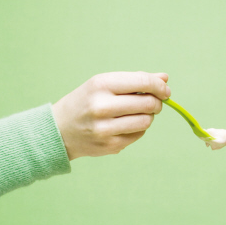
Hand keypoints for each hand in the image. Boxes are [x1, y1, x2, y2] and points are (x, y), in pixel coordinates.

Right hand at [52, 71, 170, 159]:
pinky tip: (126, 125)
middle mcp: (102, 106)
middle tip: (154, 103)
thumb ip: (136, 80)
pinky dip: (138, 129)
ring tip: (139, 113)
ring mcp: (106, 128)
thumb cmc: (87, 102)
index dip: (160, 87)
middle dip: (157, 103)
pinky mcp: (111, 145)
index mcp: (101, 85)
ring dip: (148, 116)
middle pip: (148, 104)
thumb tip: (165, 78)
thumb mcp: (105, 84)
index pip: (142, 82)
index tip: (165, 90)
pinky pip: (139, 134)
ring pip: (146, 121)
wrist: (60, 129)